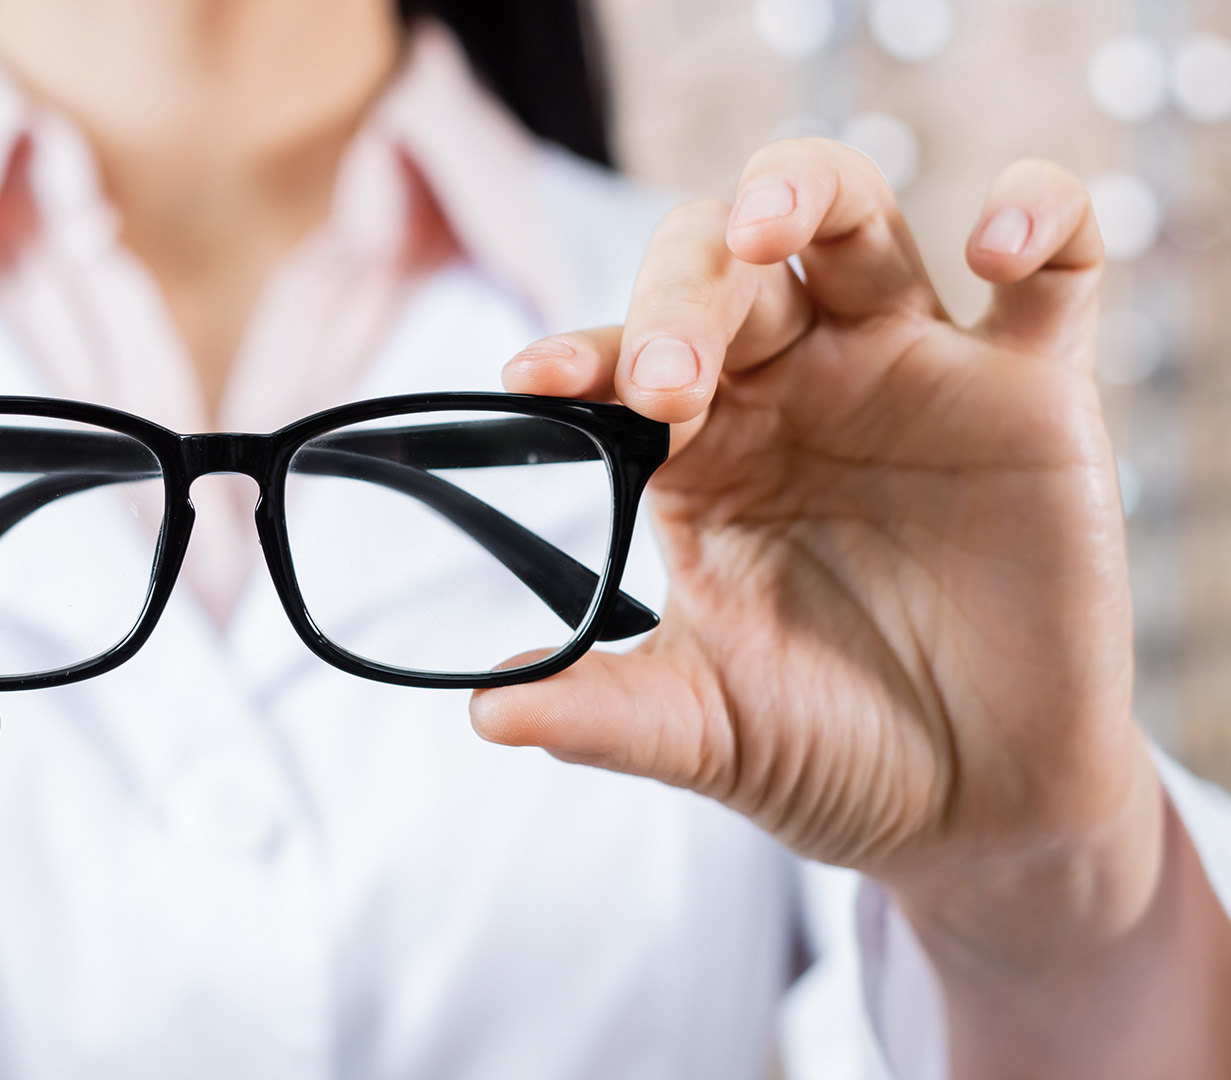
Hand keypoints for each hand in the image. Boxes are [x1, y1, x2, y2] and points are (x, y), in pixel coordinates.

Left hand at [475, 140, 1229, 1071]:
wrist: (974, 809)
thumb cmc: (829, 748)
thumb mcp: (703, 729)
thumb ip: (600, 711)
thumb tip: (485, 711)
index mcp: (701, 445)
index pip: (625, 358)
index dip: (581, 354)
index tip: (535, 379)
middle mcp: (795, 383)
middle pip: (723, 267)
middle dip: (679, 297)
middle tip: (666, 383)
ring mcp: (910, 368)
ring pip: (853, 215)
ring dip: (802, 190)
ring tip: (766, 227)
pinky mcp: (1031, 386)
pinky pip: (1054, 261)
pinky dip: (1037, 215)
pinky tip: (994, 246)